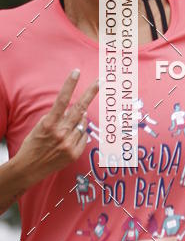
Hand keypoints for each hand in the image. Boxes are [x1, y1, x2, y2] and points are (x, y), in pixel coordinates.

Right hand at [15, 70, 99, 184]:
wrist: (29, 168)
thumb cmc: (34, 144)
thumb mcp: (41, 126)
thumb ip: (58, 117)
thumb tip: (79, 111)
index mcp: (49, 123)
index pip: (62, 100)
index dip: (69, 85)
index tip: (76, 72)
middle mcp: (61, 133)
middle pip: (80, 109)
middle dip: (90, 93)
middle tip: (100, 81)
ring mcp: (69, 144)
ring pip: (83, 124)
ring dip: (79, 121)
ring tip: (67, 128)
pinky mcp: (75, 153)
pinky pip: (83, 137)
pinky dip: (78, 135)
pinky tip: (68, 140)